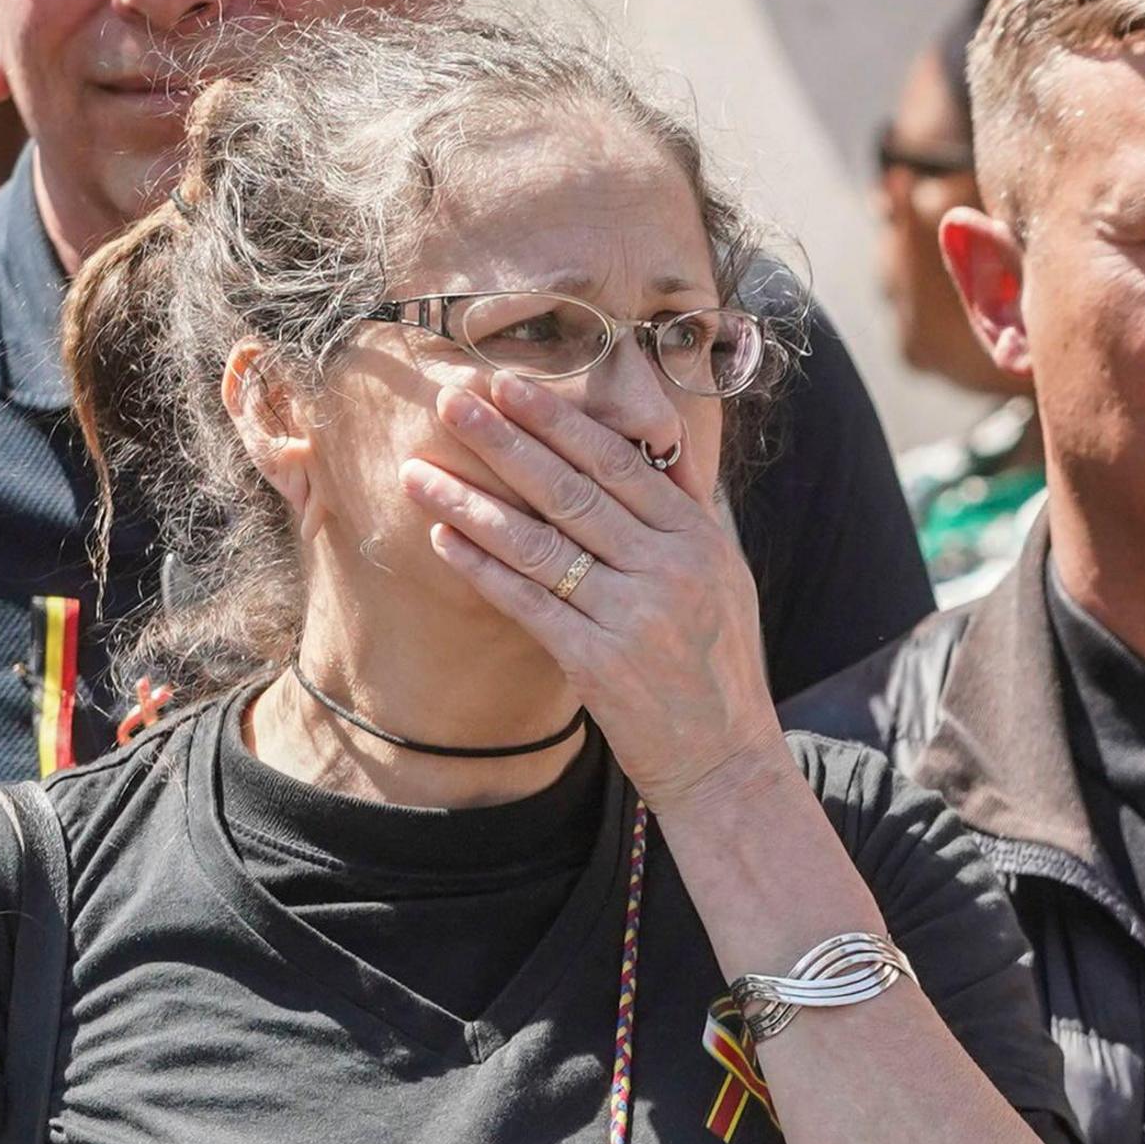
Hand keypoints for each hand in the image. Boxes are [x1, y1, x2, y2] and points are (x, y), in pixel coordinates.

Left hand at [406, 369, 790, 816]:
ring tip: (419, 471)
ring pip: (538, 544)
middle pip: (571, 492)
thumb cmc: (715, 663)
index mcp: (699, 538)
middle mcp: (670, 569)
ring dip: (471, 503)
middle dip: (505, 442)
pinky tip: (442, 539)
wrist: (725, 758)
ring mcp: (634, 616)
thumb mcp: (723, 576)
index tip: (508, 386)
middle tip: (452, 401)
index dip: (558, 421)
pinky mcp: (599, 663)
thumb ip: (687, 509)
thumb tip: (661, 440)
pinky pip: (526, 602)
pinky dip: (481, 568)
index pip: (618, 464)